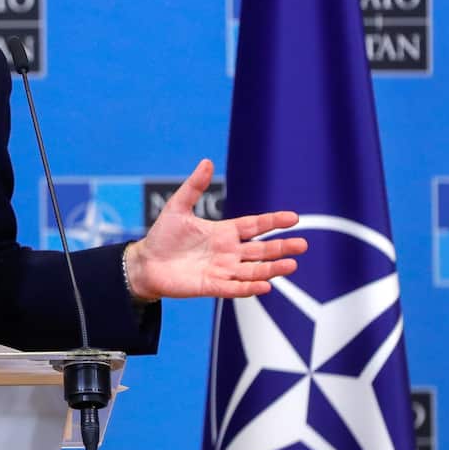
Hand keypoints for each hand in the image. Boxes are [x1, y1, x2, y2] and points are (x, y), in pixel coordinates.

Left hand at [124, 159, 307, 300]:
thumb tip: (207, 162)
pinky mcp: (212, 286)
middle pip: (261, 250)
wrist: (145, 263)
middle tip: (303, 245)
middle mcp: (228, 252)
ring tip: (291, 265)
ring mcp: (222, 270)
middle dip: (281, 247)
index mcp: (224, 232)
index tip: (294, 218)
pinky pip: (234, 288)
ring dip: (272, 269)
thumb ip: (194, 187)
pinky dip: (249, 287)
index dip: (273, 222)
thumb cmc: (162, 236)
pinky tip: (265, 285)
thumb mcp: (178, 207)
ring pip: (253, 270)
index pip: (255, 226)